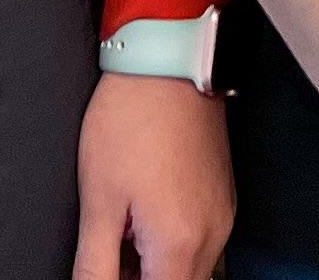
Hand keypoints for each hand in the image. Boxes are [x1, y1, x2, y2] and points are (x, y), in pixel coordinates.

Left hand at [76, 74, 236, 279]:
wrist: (169, 61)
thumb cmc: (130, 123)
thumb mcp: (98, 202)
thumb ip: (95, 267)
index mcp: (180, 245)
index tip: (105, 269)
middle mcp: (213, 236)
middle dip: (139, 279)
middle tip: (106, 250)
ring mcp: (223, 215)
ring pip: (189, 269)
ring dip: (154, 267)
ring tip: (120, 231)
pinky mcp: (223, 197)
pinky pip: (200, 243)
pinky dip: (170, 246)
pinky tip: (141, 216)